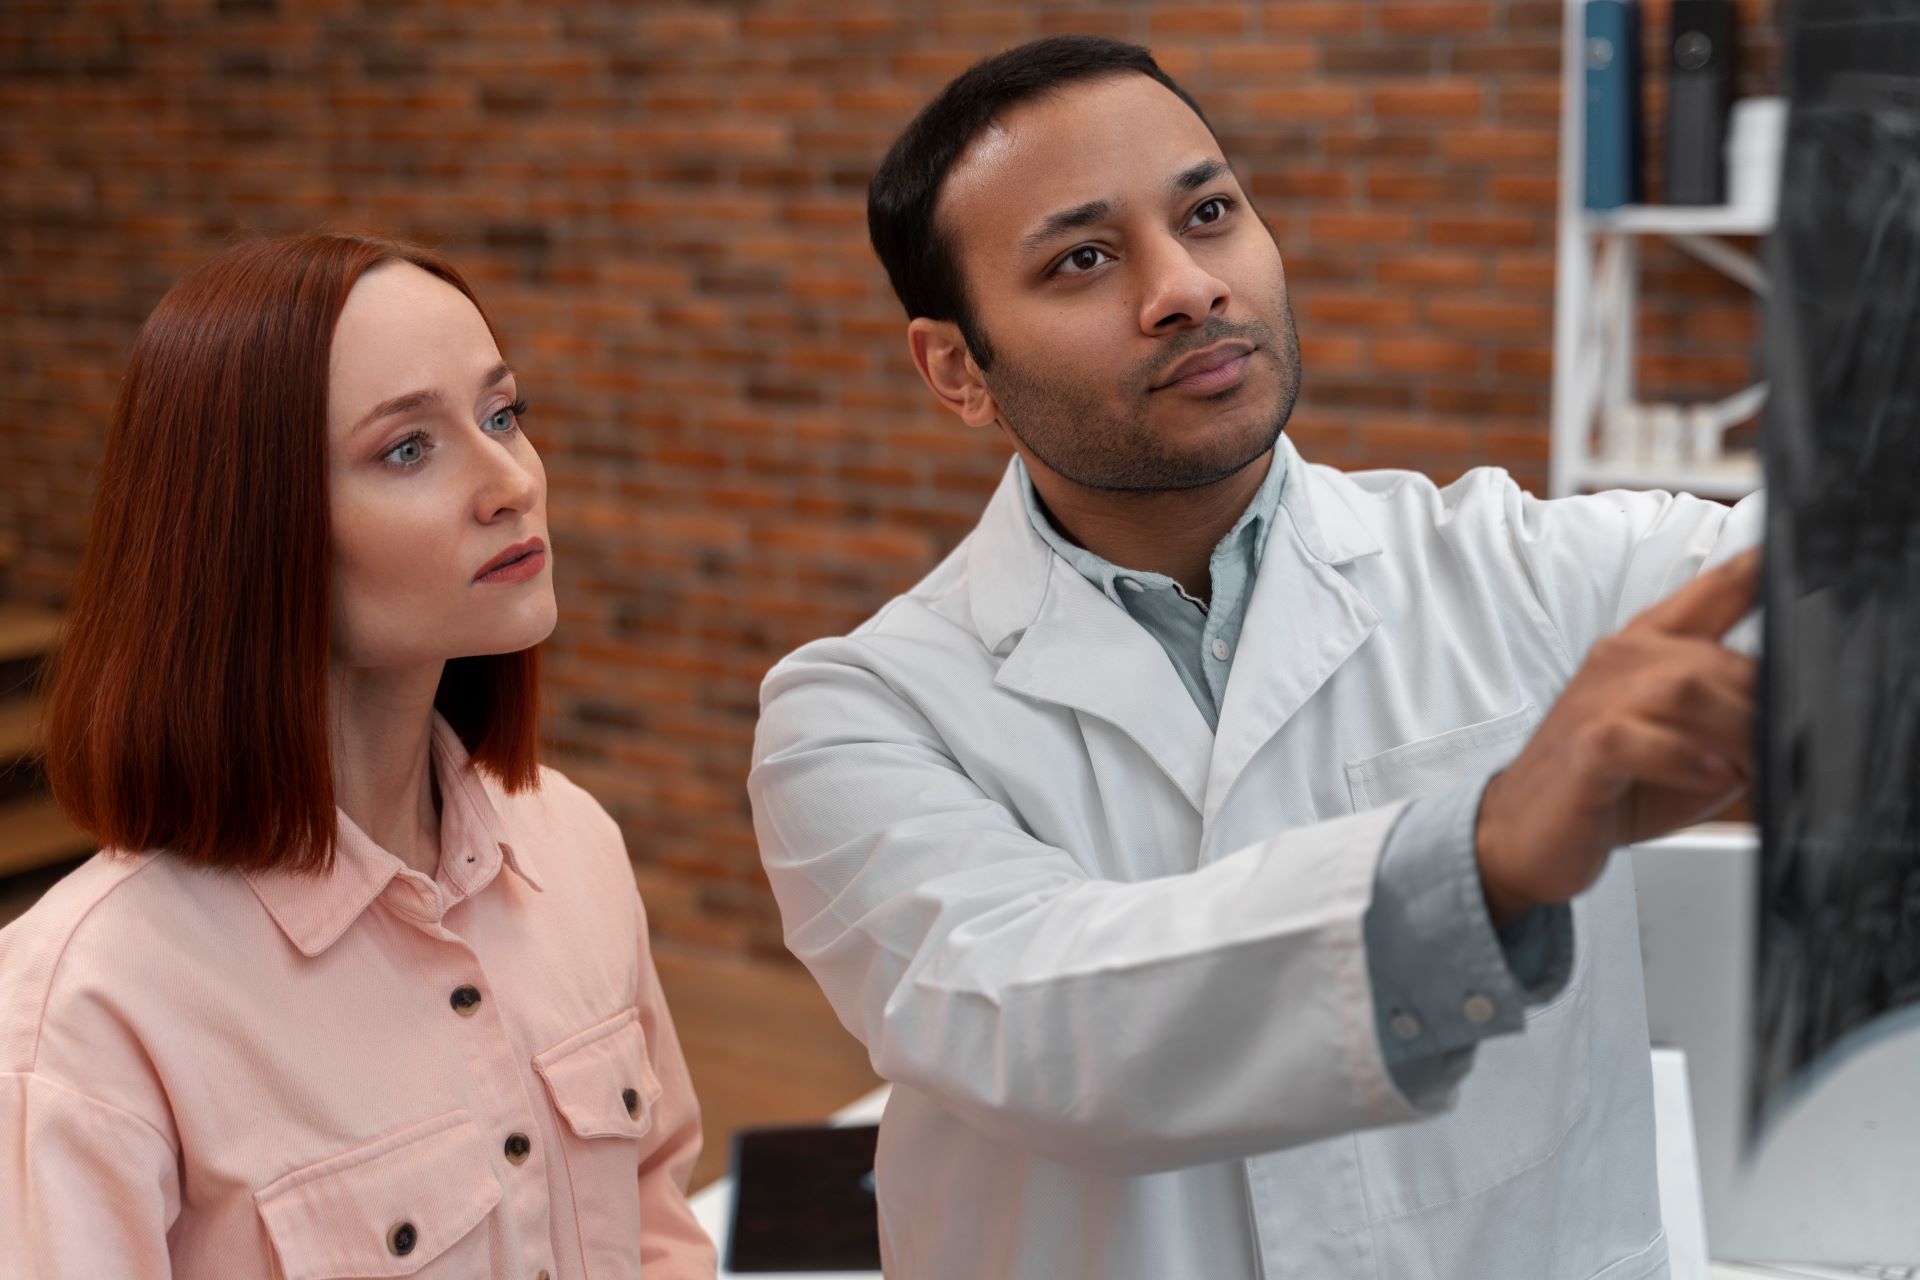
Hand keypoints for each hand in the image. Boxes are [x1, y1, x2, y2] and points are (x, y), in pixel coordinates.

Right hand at [1476, 548, 1760, 925]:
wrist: (1524, 830)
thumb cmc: (1608, 785)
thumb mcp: (1683, 744)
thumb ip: (1731, 720)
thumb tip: (1788, 719)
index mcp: (1649, 648)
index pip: (1712, 592)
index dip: (1757, 571)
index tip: (1791, 558)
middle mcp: (1623, 660)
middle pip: (1719, 657)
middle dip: (1762, 708)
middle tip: (1779, 752)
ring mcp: (1599, 699)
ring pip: (1688, 689)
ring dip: (1735, 734)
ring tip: (1747, 771)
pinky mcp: (1588, 744)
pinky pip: (1645, 738)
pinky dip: (1688, 759)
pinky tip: (1709, 777)